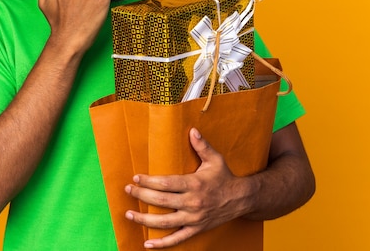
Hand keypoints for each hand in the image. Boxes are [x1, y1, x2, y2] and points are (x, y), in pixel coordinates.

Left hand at [124, 128, 250, 248]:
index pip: (166, 183)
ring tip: (129, 214)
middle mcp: (193, 202)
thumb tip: (192, 130)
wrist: (241, 199)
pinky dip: (162, 243)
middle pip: (162, 201)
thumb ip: (202, 146)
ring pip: (165, 222)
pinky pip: (177, 238)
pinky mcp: (196, 229)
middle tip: (128, 189)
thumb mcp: (215, 159)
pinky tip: (148, 244)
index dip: (149, 181)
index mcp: (195, 184)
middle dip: (142, 195)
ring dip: (145, 219)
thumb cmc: (224, 177)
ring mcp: (194, 218)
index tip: (136, 177)